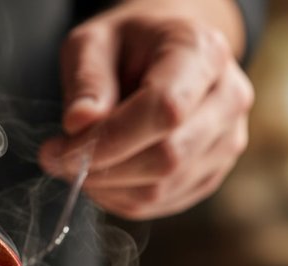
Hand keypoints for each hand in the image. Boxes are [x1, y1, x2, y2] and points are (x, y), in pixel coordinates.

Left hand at [38, 0, 254, 220]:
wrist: (166, 51)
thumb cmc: (129, 43)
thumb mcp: (94, 41)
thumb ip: (87, 80)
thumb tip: (79, 124)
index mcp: (202, 52)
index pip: (165, 110)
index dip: (109, 140)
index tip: (61, 149)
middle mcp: (228, 98)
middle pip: (168, 157)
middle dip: (103, 169)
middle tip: (59, 159)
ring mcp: (227, 139)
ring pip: (162, 189)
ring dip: (108, 188)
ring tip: (77, 163)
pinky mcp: (213, 171)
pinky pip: (164, 203)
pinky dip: (123, 198)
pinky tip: (103, 174)